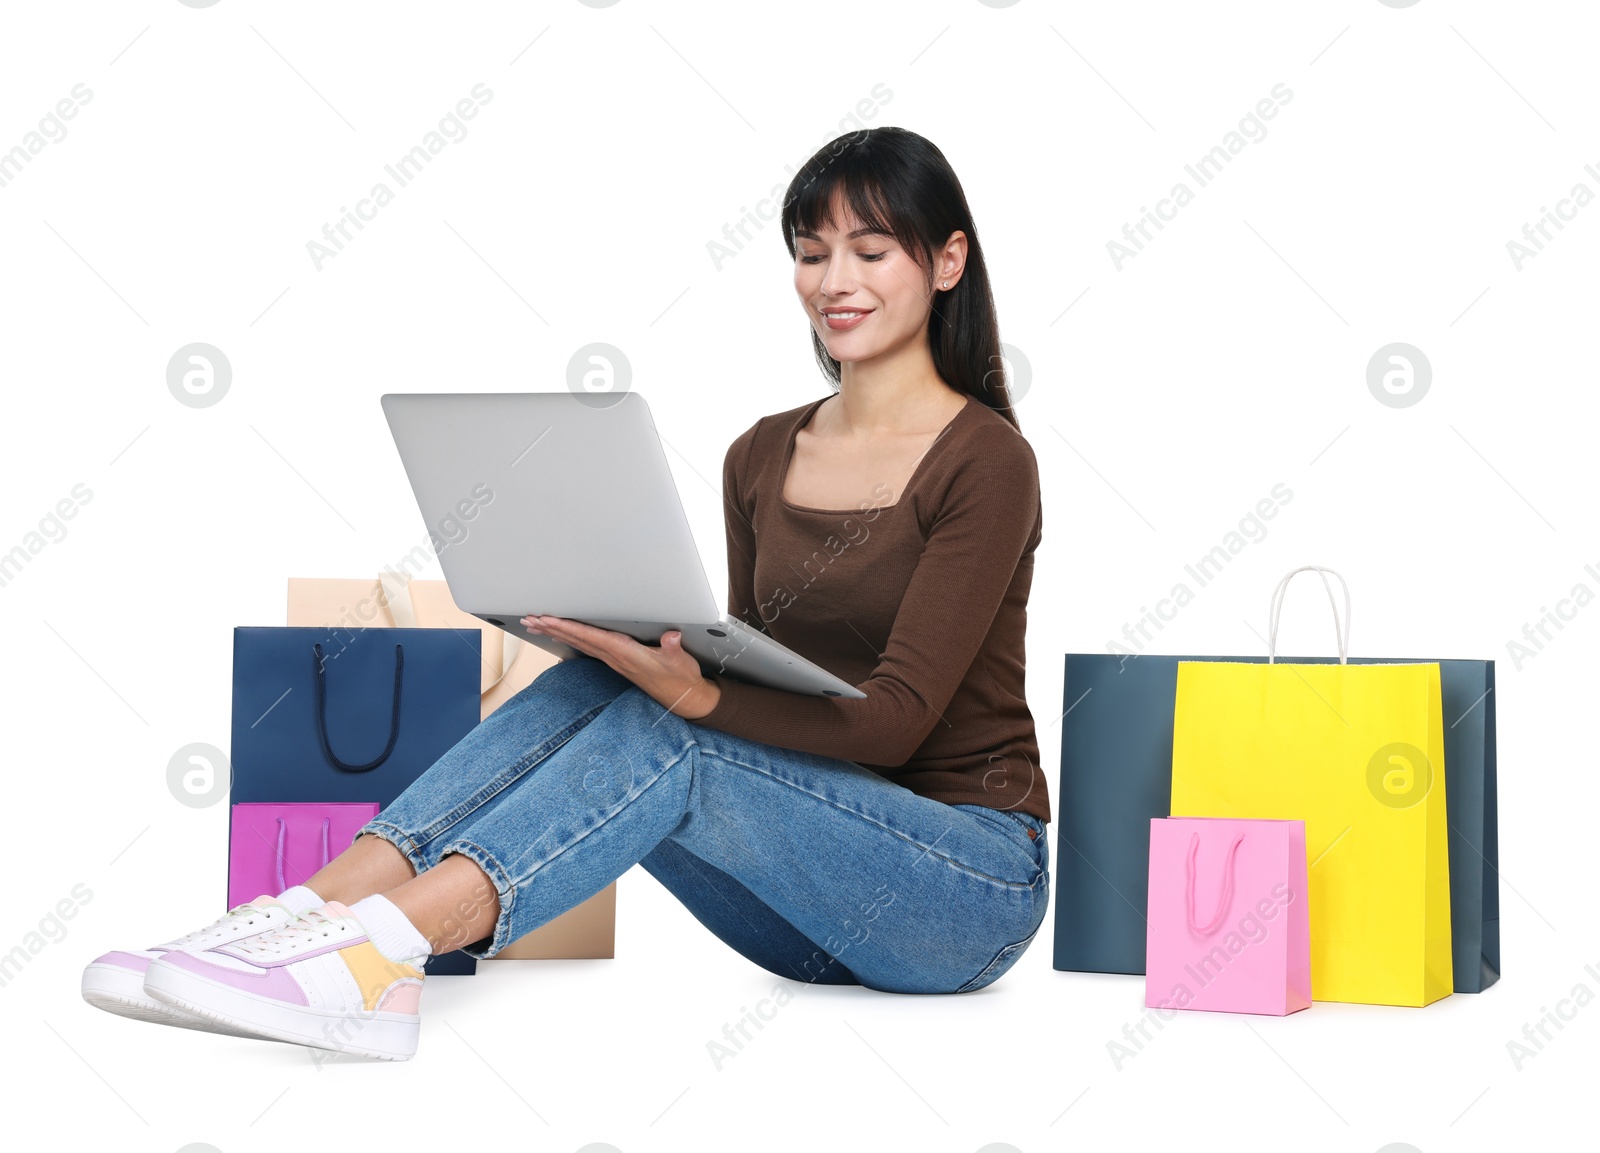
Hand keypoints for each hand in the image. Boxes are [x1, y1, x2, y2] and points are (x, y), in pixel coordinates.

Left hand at [520, 615, 721, 719]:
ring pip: (578, 644)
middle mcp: (615, 658)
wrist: (683, 697)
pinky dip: (571, 639)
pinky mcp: (617, 662)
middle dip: (552, 629)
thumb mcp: (681, 662)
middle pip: (577, 640)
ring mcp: (614, 661)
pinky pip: (587, 648)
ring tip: (536, 625)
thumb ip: (674, 648)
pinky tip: (561, 636)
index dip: (568, 627)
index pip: (590, 637)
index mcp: (626, 653)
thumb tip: (672, 637)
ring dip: (556, 633)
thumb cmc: (680, 677)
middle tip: (529, 619)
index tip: (548, 619)